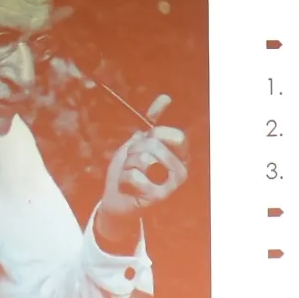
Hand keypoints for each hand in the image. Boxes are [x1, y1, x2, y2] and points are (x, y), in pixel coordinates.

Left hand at [96, 95, 187, 248]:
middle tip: (133, 163)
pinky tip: (129, 188)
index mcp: (180, 155)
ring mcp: (171, 185)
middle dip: (135, 150)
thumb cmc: (129, 170)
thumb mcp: (139, 142)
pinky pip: (134, 176)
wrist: (117, 200)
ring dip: (128, 166)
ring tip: (130, 175)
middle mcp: (182, 170)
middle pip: (155, 144)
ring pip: (143, 159)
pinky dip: (124, 179)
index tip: (146, 141)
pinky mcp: (158, 197)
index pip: (176, 135)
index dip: (156, 135)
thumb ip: (152, 122)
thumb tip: (166, 97)